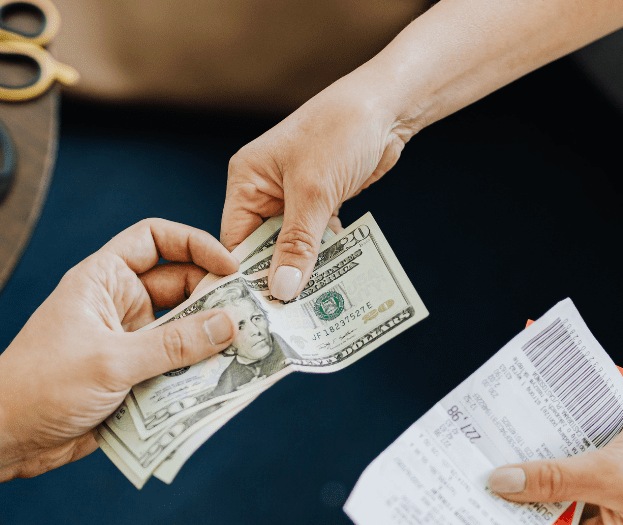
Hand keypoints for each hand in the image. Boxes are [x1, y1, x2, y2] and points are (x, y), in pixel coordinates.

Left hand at [0, 219, 238, 477]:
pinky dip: (196, 376)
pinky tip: (224, 385)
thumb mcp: (112, 361)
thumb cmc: (41, 386)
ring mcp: (126, 344)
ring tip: (249, 353)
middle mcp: (117, 306)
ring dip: (210, 344)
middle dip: (215, 302)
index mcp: (103, 280)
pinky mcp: (131, 380)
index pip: (155, 239)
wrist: (3, 437)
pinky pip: (173, 371)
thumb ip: (174, 344)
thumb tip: (228, 325)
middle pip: (180, 289)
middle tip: (254, 318)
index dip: (195, 244)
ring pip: (182, 334)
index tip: (230, 267)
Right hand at [221, 78, 412, 300]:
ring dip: (304, 271)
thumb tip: (281, 290)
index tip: (256, 313)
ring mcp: (293, 197)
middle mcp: (263, 189)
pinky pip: (315, 239)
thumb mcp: (314, 191)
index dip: (244, 277)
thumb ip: (297, 244)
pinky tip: (333, 282)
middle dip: (277, 278)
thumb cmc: (341, 130)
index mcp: (246, 180)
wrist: (388, 106)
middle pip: (262, 248)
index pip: (234, 240)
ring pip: (291, 247)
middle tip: (288, 320)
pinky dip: (324, 257)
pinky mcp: (320, 202)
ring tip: (311, 308)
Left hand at [486, 396, 622, 524]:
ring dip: (528, 479)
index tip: (478, 522)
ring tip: (484, 467)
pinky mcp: (604, 475)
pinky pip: (565, 473)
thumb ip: (552, 479)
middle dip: (517, 505)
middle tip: (471, 490)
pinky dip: (546, 461)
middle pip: (550, 523)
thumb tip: (500, 484)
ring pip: (554, 496)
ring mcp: (608, 503)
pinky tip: (516, 447)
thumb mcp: (606, 471)